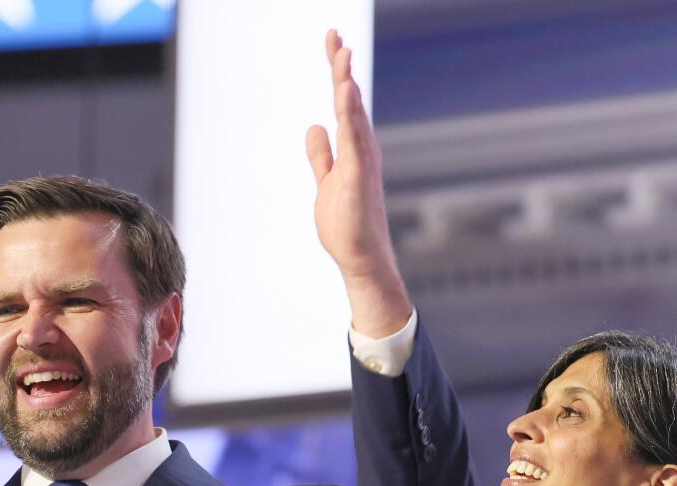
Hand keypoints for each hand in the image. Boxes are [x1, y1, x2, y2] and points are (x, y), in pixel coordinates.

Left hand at [304, 28, 410, 336]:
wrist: (361, 260)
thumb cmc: (347, 225)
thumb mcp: (326, 181)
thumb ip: (321, 156)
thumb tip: (314, 128)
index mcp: (353, 148)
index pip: (343, 102)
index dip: (337, 72)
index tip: (333, 41)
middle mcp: (361, 149)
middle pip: (349, 100)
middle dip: (341, 67)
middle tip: (334, 34)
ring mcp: (362, 161)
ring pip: (353, 113)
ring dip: (346, 82)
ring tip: (341, 51)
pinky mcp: (358, 176)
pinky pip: (353, 139)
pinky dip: (350, 113)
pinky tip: (345, 90)